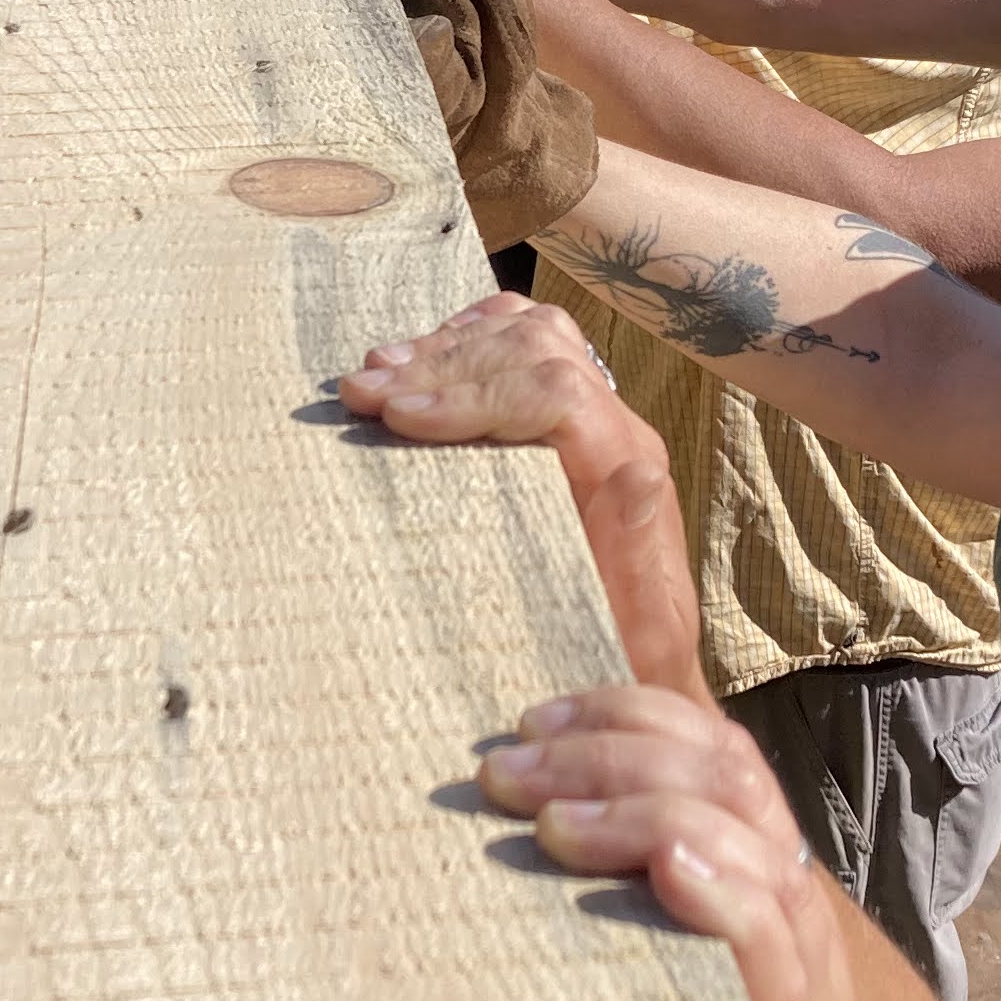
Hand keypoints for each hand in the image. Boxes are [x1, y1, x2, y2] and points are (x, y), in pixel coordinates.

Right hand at [343, 294, 706, 698]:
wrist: (636, 667)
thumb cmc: (623, 659)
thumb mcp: (637, 634)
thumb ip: (636, 561)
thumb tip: (638, 477)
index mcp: (627, 467)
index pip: (558, 391)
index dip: (475, 392)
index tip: (400, 417)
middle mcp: (616, 429)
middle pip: (533, 349)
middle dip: (442, 365)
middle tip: (362, 393)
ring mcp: (593, 417)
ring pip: (525, 334)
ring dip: (445, 348)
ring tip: (373, 376)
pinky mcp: (567, 423)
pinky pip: (521, 344)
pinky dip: (467, 339)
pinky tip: (421, 357)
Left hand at [457, 667, 879, 1000]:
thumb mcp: (688, 993)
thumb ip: (634, 926)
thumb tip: (528, 874)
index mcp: (760, 883)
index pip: (712, 749)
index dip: (625, 712)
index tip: (528, 721)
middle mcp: (789, 905)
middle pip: (718, 767)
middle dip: (603, 747)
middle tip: (504, 769)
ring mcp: (802, 966)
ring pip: (742, 829)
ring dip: (639, 804)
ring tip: (550, 821)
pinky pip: (770, 935)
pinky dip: (720, 884)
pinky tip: (665, 869)